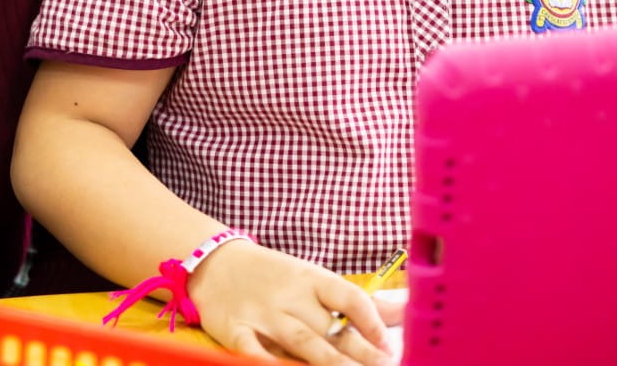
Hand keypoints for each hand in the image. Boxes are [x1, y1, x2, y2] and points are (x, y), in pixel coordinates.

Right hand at [187, 241, 399, 363]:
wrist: (215, 261)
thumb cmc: (274, 276)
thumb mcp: (313, 279)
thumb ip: (353, 302)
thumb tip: (401, 312)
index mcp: (312, 279)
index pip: (349, 297)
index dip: (372, 320)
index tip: (389, 345)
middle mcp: (290, 297)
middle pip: (329, 328)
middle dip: (359, 354)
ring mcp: (263, 314)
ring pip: (300, 342)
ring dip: (328, 362)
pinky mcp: (236, 330)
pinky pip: (252, 350)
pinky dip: (266, 362)